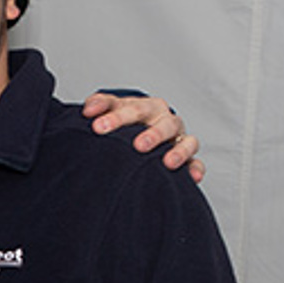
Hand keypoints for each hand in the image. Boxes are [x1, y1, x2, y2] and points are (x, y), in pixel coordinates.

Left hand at [82, 93, 203, 182]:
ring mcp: (178, 139)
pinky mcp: (187, 157)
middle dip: (153, 134)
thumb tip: (88, 110)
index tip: (98, 127)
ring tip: (168, 163)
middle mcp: (166, 121)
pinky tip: (192, 177)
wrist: (140, 129)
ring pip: (187, 142)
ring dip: (179, 152)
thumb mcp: (112, 109)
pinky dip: (196, 168)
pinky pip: (196, 162)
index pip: (135, 109)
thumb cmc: (126, 120)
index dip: (117, 117)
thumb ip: (100, 105)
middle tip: (138, 145)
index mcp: (148, 108)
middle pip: (165, 124)